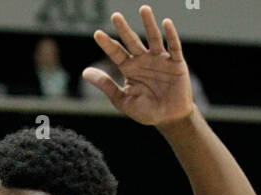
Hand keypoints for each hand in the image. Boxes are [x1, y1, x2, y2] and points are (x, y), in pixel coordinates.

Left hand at [83, 6, 193, 126]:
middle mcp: (143, 60)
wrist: (169, 119)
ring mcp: (160, 59)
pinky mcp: (176, 63)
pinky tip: (166, 23)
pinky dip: (171, 35)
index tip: (97, 34)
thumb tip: (84, 72)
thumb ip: (106, 85)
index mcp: (130, 68)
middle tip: (115, 16)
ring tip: (143, 9)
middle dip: (124, 29)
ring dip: (149, 24)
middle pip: (132, 41)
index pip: (116, 52)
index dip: (107, 43)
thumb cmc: (146, 111)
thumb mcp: (122, 100)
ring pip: (153, 38)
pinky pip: (173, 47)